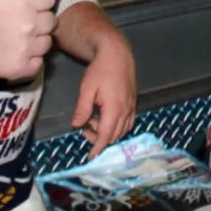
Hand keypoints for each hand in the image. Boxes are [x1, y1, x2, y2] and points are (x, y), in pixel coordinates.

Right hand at [0, 0, 55, 79]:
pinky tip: (16, 51)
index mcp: (24, 3)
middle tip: (20, 20)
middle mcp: (29, 26)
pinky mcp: (20, 68)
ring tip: (18, 35)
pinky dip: (31, 59)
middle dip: (39, 18)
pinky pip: (38, 63)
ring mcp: (25, 49)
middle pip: (51, 21)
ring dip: (37, 39)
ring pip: (47, 42)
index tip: (23, 2)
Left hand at [70, 33, 136, 158]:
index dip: (98, 147)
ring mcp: (132, 106)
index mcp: (114, 109)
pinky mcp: (133, 102)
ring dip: (109, 132)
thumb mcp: (87, 89)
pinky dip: (118, 126)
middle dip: (100, 139)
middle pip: (115, 135)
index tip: (90, 156)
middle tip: (85, 130)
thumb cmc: (100, 69)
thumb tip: (76, 125)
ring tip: (94, 122)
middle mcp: (126, 110)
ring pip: (123, 130)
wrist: (117, 53)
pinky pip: (128, 122)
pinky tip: (107, 119)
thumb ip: (82, 109)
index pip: (106, 135)